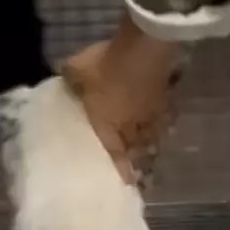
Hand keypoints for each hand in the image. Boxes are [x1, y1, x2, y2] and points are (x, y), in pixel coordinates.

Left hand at [61, 23, 182, 185]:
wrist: (144, 47)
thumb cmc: (105, 66)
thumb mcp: (76, 70)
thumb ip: (68, 79)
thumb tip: (62, 78)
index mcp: (108, 127)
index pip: (115, 157)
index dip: (120, 171)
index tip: (126, 182)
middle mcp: (132, 127)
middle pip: (136, 150)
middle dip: (135, 158)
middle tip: (134, 165)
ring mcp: (152, 114)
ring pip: (152, 136)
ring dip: (149, 142)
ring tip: (147, 145)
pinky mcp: (166, 99)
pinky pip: (163, 117)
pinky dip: (161, 120)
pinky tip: (160, 118)